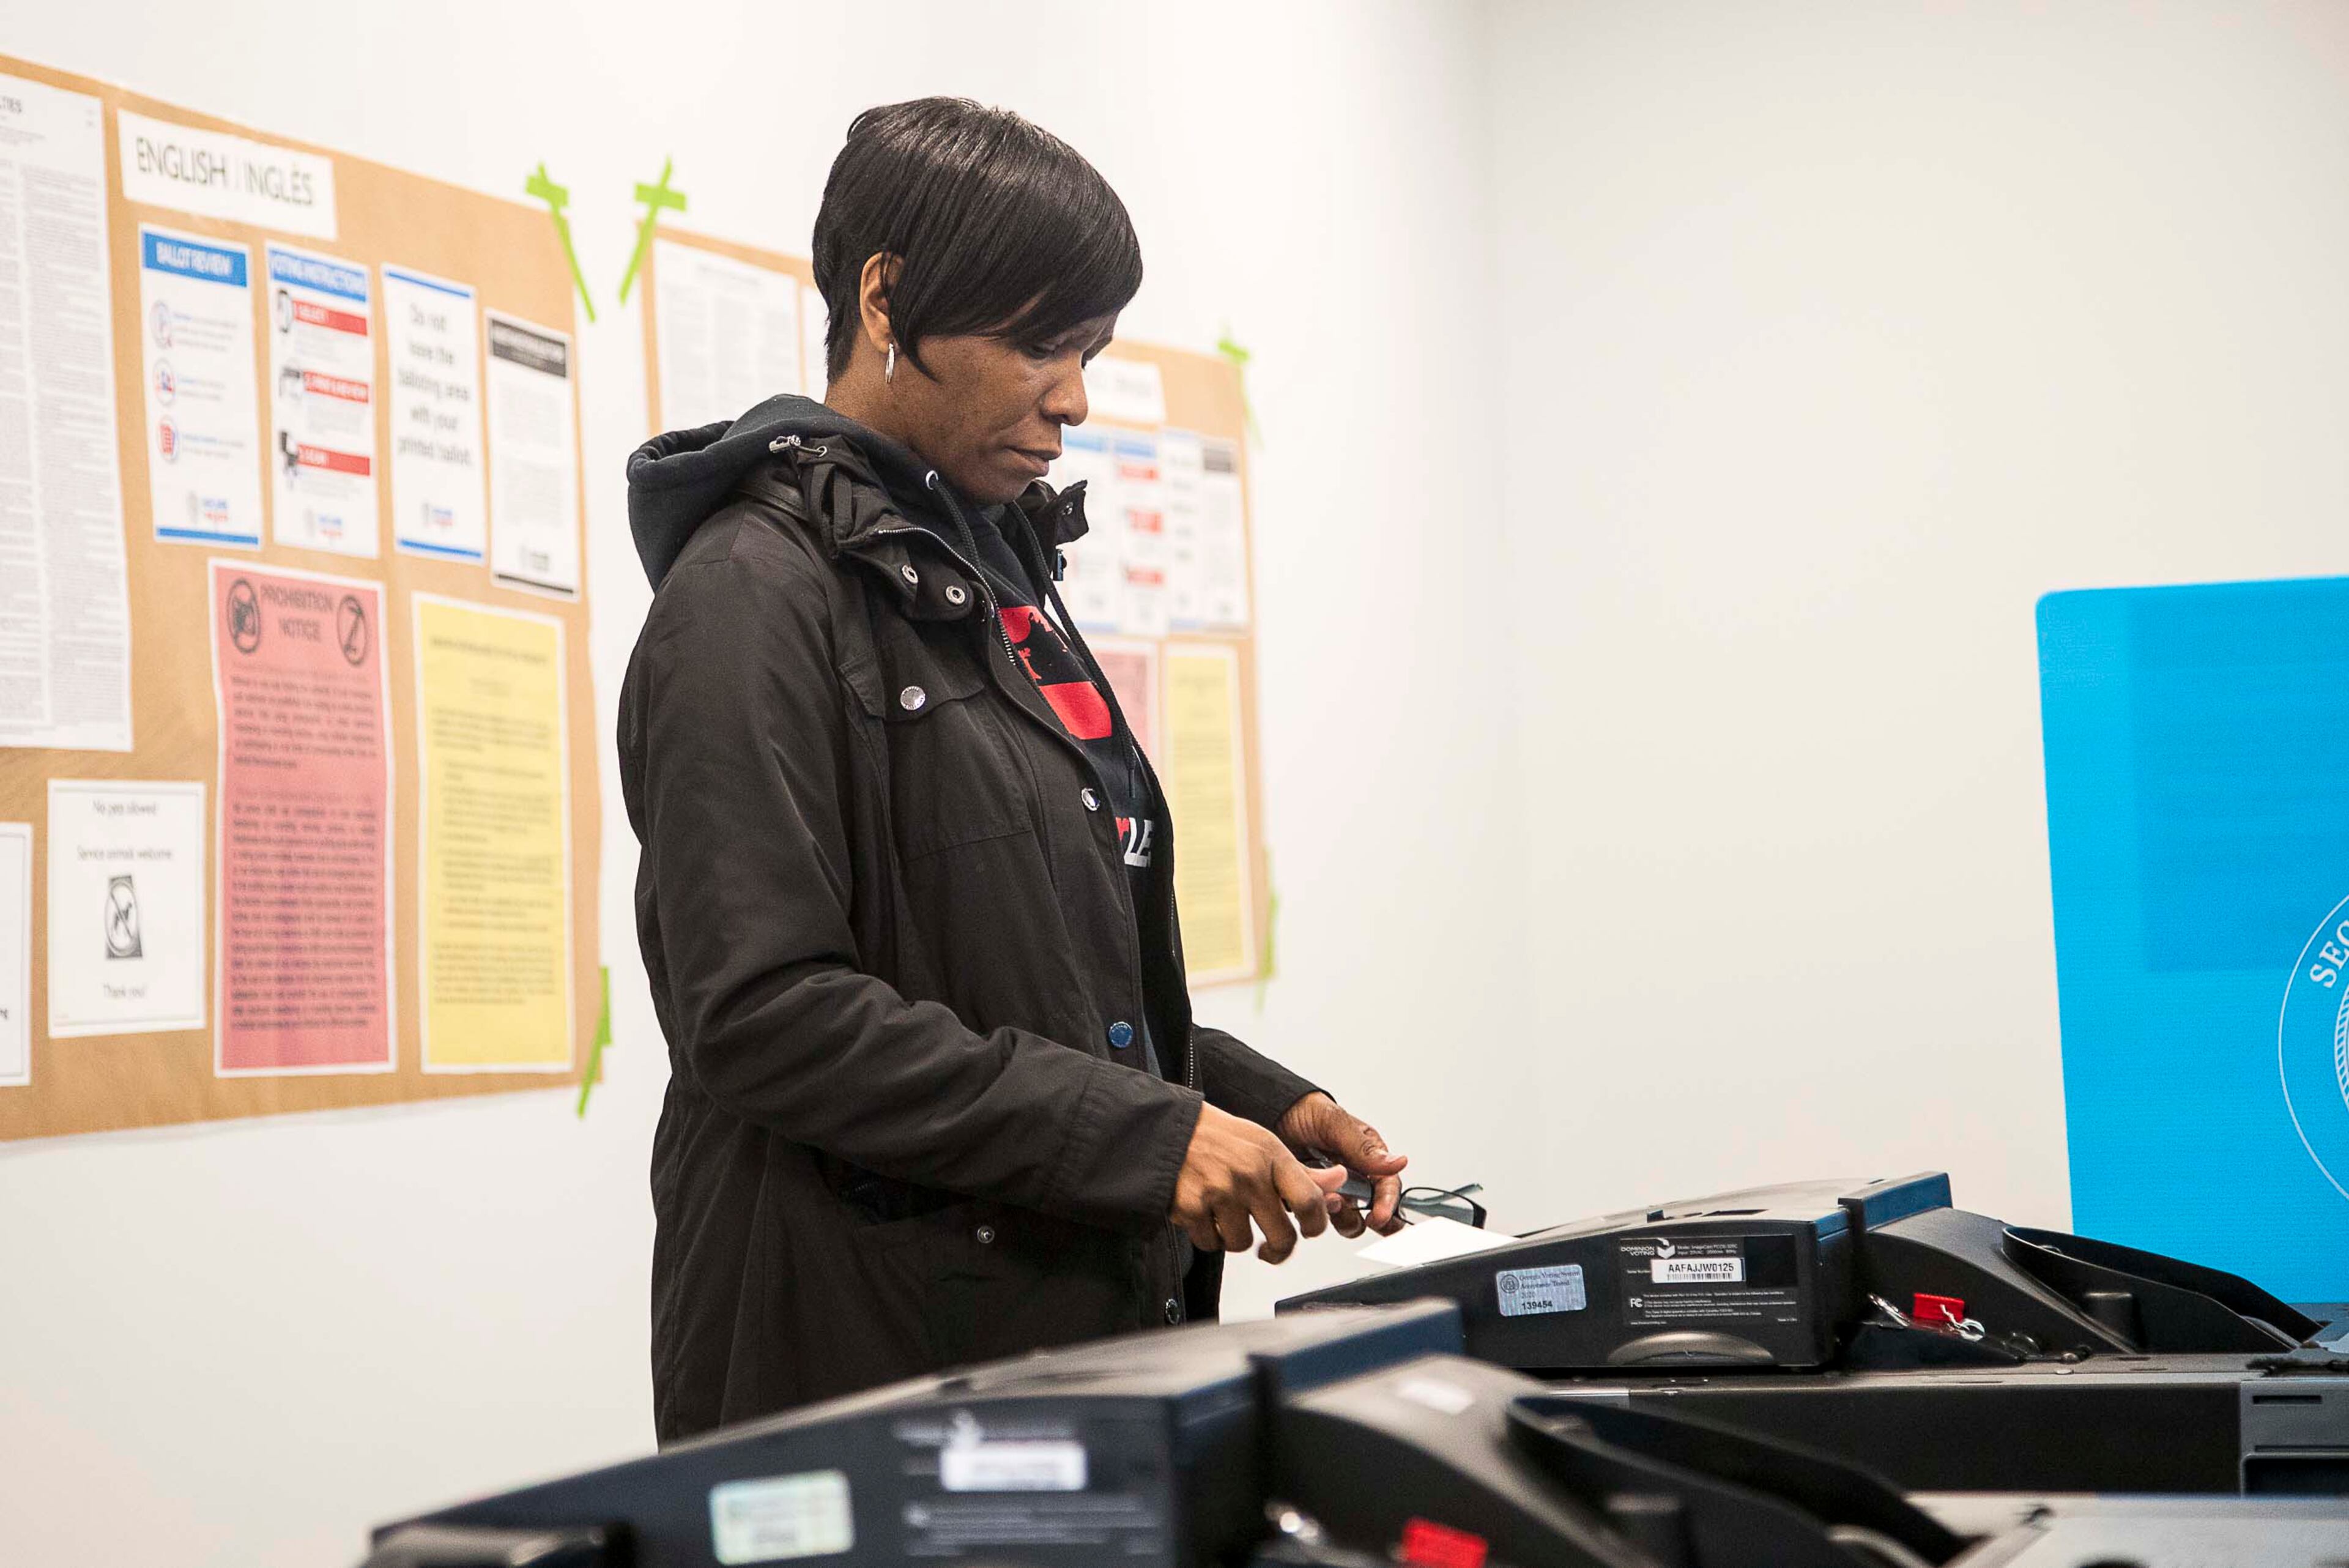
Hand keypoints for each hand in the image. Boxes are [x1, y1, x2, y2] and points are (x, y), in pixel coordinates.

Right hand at [1171, 1104, 1348, 1262]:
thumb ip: (1302, 1171)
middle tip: (1272, 1246)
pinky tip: (1206, 1215)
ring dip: (1237, 1239)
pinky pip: (1211, 1243)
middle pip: (1282, 1236)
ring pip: (1243, 1244)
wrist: (1169, 1130)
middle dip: (1278, 1249)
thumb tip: (1338, 1181)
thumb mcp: (1264, 1144)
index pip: (1310, 1202)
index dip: (1315, 1225)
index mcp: (1272, 1156)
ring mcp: (1219, 1193)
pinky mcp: (1191, 1209)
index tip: (1309, 1231)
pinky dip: (1209, 1236)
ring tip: (1228, 1217)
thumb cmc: (1219, 1137)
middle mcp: (1249, 1174)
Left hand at [1277, 1092, 1408, 1236]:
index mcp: (1368, 1155)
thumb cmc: (1304, 1111)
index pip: (1387, 1185)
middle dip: (1370, 1219)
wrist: (1269, 1114)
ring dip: (1341, 1217)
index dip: (1387, 1204)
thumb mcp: (1335, 1123)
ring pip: (1349, 1220)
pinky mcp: (1312, 1199)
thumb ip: (1364, 1148)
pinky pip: (1320, 1217)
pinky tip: (1307, 1200)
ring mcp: (1333, 1189)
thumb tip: (1399, 1162)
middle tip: (1362, 1218)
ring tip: (1327, 1201)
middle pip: (1374, 1209)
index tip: (1379, 1216)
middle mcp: (1354, 1175)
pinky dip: (1315, 1215)